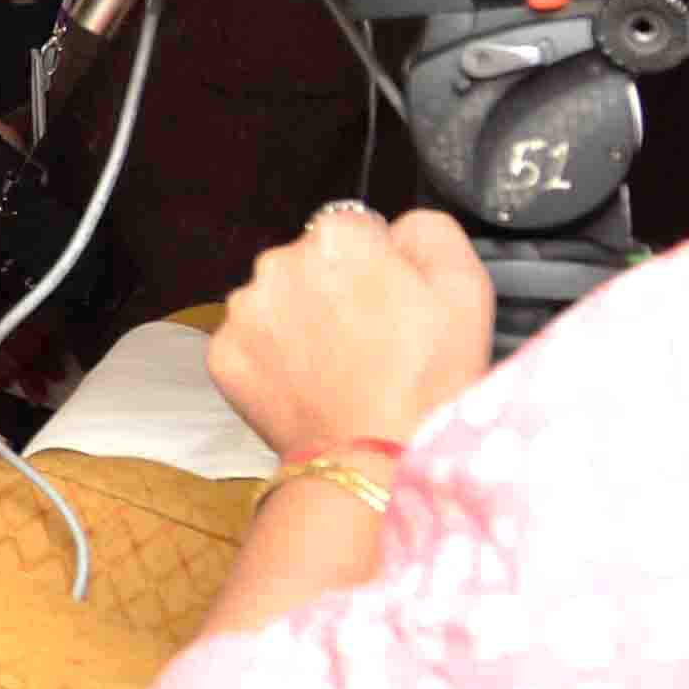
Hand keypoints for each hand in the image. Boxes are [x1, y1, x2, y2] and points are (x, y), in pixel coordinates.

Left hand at [211, 207, 495, 461]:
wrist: (376, 462)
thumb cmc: (427, 381)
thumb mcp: (465, 289)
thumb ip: (429, 232)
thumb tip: (400, 226)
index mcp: (339, 237)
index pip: (358, 230)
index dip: (381, 266)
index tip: (394, 302)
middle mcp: (280, 261)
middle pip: (311, 262)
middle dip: (335, 290)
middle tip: (372, 342)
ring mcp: (245, 310)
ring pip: (277, 300)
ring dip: (301, 322)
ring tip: (341, 369)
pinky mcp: (224, 353)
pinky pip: (251, 342)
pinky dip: (274, 359)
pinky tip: (310, 385)